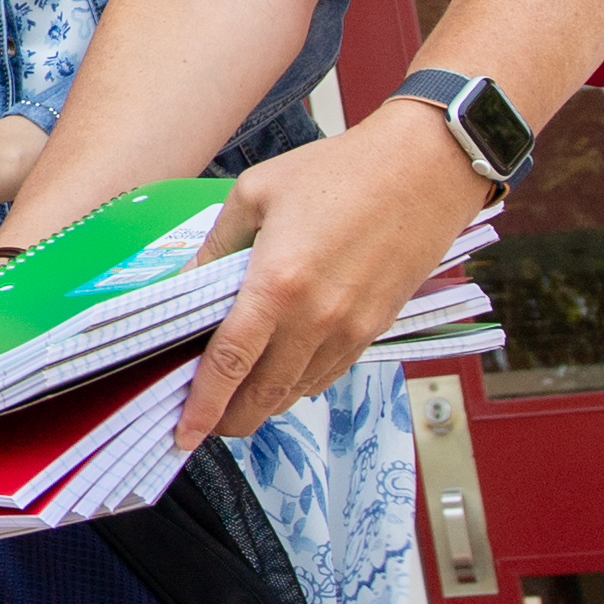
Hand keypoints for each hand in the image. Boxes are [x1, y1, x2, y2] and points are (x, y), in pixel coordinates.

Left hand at [175, 101, 491, 443]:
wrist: (422, 171)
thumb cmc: (337, 171)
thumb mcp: (256, 193)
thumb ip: (216, 246)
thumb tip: (185, 286)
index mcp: (276, 283)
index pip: (228, 364)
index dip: (202, 406)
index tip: (181, 433)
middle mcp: (314, 318)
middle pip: (261, 394)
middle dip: (227, 420)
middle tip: (200, 423)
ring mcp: (349, 330)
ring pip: (295, 393)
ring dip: (261, 406)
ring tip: (233, 402)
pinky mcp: (373, 330)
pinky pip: (326, 376)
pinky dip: (296, 386)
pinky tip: (277, 376)